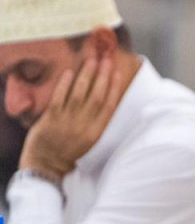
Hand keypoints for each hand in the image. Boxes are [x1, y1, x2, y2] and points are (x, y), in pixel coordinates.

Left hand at [19, 53, 127, 179]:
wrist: (47, 164)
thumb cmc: (70, 151)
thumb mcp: (91, 140)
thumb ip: (98, 123)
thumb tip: (107, 101)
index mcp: (97, 132)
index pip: (109, 106)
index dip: (114, 87)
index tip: (118, 72)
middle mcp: (84, 126)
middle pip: (97, 97)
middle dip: (103, 76)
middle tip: (106, 59)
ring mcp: (67, 122)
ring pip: (80, 95)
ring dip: (86, 76)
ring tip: (91, 60)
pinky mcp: (51, 120)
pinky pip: (59, 99)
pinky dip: (64, 85)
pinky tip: (69, 72)